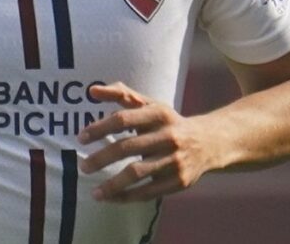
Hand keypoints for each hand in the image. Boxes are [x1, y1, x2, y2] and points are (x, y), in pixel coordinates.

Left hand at [77, 82, 213, 202]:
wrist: (209, 142)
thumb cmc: (168, 122)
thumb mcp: (150, 105)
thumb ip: (122, 95)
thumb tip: (92, 91)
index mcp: (159, 113)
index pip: (123, 118)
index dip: (100, 128)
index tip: (81, 138)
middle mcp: (168, 135)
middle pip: (128, 147)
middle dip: (102, 158)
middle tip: (83, 167)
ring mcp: (175, 159)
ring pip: (138, 173)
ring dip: (113, 184)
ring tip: (94, 192)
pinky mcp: (180, 181)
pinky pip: (149, 191)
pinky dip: (128, 197)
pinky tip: (111, 198)